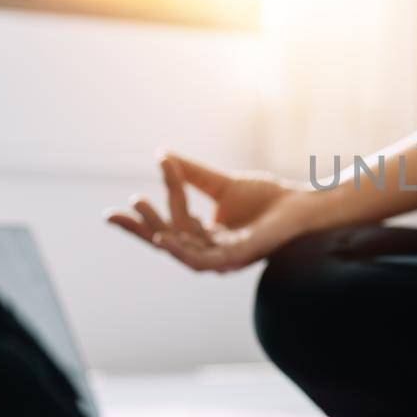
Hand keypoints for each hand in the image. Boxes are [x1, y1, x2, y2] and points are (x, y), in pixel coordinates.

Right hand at [104, 152, 319, 272]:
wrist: (302, 204)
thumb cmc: (267, 198)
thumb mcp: (221, 184)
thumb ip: (192, 174)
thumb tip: (162, 155)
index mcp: (205, 237)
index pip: (168, 228)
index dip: (146, 217)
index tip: (124, 202)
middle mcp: (210, 252)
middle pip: (167, 243)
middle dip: (141, 228)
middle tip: (114, 213)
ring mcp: (223, 258)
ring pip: (181, 251)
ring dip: (157, 232)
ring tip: (138, 212)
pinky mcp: (238, 259)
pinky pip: (203, 261)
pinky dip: (181, 251)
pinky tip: (165, 238)